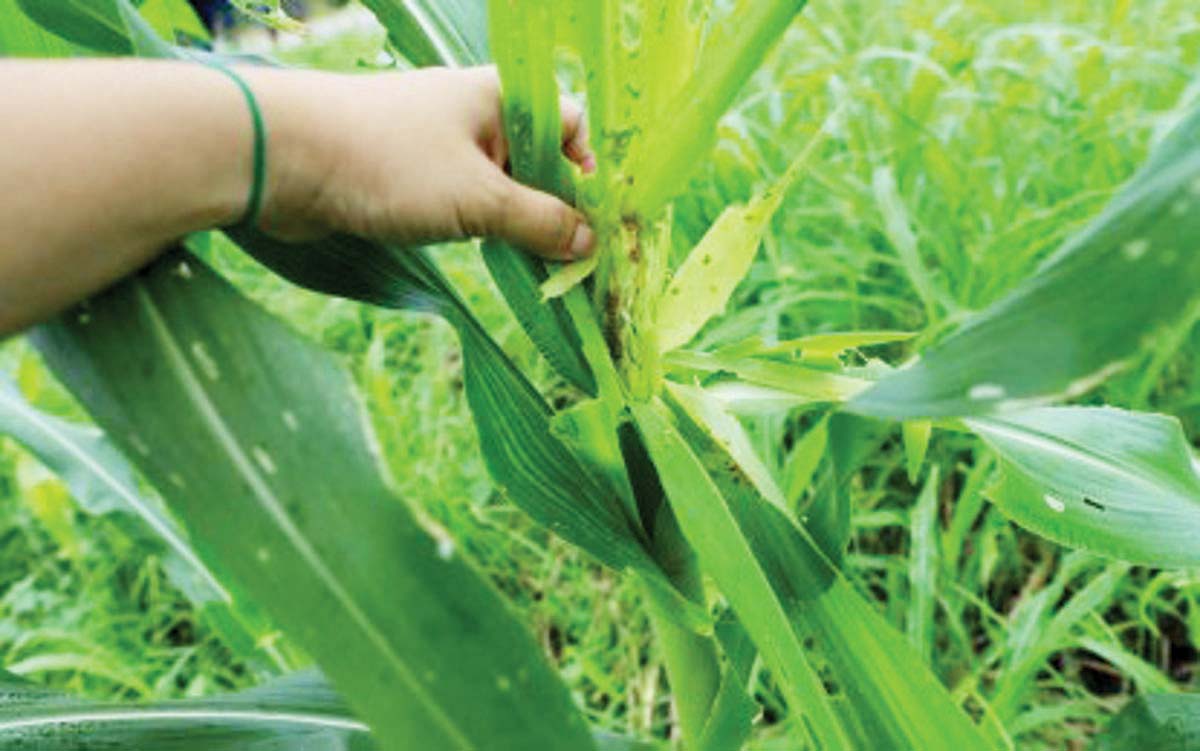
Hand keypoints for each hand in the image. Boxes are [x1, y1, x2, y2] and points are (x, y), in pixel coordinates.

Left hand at [251, 66, 596, 259]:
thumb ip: (538, 221)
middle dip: (554, 206)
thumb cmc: (387, 164)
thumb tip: (588, 242)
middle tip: (568, 259)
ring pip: (497, 182)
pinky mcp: (406, 172)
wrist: (280, 157)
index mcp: (498, 97)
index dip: (588, 171)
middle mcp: (472, 113)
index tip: (594, 224)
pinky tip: (484, 253)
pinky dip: (478, 224)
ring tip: (532, 265)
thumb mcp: (478, 199)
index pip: (570, 124)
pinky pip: (460, 196)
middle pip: (536, 157)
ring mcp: (437, 142)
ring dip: (515, 220)